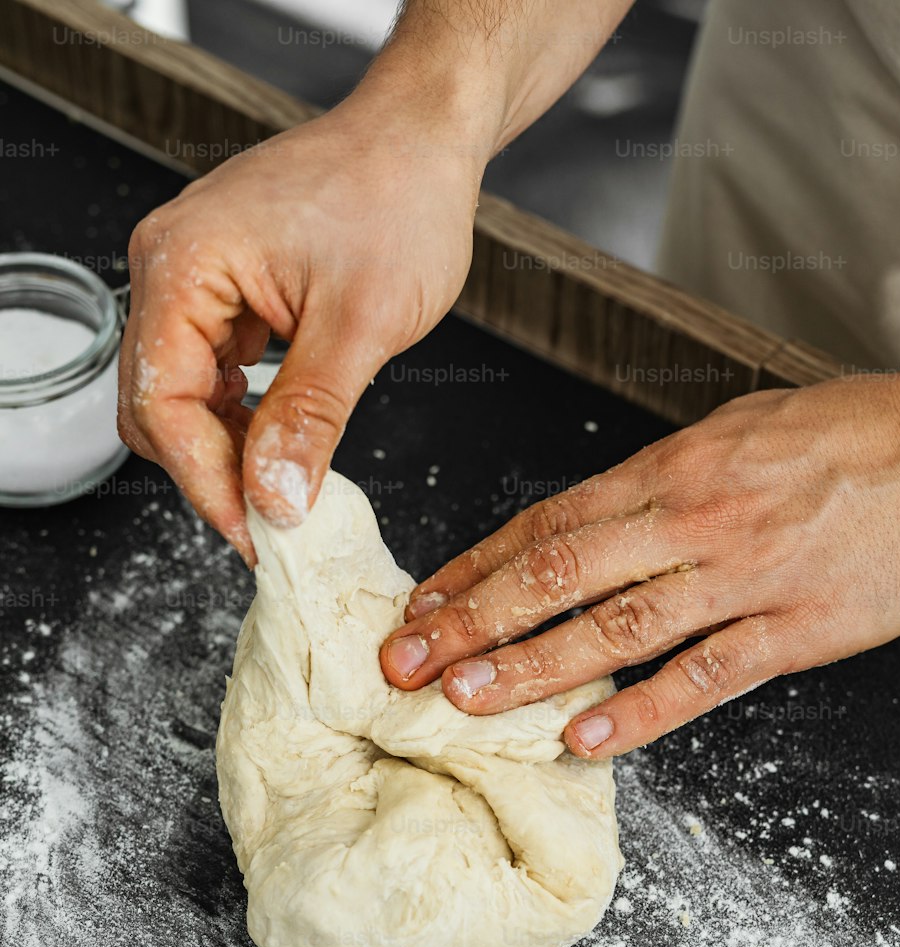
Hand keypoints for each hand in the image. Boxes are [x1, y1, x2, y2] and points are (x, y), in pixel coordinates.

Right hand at [117, 70, 486, 563]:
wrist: (424, 140)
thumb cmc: (399, 198)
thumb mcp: (362, 325)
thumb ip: (309, 417)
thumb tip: (276, 498)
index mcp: (184, 264)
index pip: (163, 403)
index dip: (207, 482)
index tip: (256, 535)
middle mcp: (170, 266)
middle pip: (156, 406)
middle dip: (212, 472)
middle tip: (273, 524)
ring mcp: (193, 277)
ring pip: (180, 396)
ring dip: (226, 449)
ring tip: (284, 490)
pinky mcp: (223, 290)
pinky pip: (209, 373)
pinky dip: (240, 417)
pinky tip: (279, 442)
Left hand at [380, 345, 899, 755]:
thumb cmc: (843, 439)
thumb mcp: (733, 435)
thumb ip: (658, 484)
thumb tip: (588, 524)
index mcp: (671, 469)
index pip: (546, 523)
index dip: (474, 568)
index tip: (421, 606)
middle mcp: (692, 518)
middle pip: (559, 572)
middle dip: (473, 620)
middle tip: (406, 661)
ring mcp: (742, 575)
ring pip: (617, 624)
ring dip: (533, 666)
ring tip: (466, 700)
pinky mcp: (795, 628)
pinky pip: (706, 673)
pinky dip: (642, 709)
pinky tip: (586, 739)